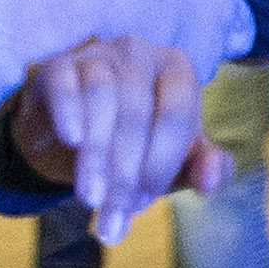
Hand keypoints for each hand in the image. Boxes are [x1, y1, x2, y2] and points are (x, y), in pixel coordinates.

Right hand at [15, 38, 227, 241]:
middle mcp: (140, 53)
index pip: (177, 116)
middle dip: (125, 172)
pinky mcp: (57, 65)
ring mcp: (97, 55)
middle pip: (137, 114)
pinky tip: (72, 141)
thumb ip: (203, 168)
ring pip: (101, 99)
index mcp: (178, 69)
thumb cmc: (139, 140)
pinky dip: (68, 111)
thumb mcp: (175, 157)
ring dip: (96, 155)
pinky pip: (64, 84)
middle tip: (114, 213)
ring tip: (91, 198)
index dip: (160, 163)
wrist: (76, 130)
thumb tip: (211, 182)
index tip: (142, 204)